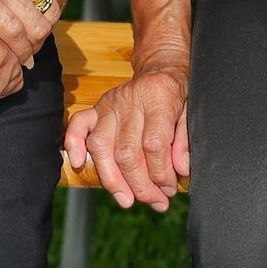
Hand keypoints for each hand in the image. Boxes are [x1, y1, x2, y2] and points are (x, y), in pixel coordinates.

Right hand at [0, 0, 75, 64]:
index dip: (50, 7)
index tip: (39, 18)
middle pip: (49, 8)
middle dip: (43, 27)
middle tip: (32, 39)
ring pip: (36, 24)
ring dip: (33, 43)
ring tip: (25, 52)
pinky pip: (12, 31)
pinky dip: (18, 48)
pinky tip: (16, 56)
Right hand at [65, 66, 188, 210]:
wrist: (162, 67)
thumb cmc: (179, 93)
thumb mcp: (192, 111)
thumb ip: (186, 140)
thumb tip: (180, 169)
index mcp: (158, 96)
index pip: (153, 144)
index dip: (161, 174)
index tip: (169, 189)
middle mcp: (130, 99)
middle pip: (126, 152)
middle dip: (141, 185)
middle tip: (156, 200)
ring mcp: (109, 104)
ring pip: (101, 147)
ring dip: (113, 180)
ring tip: (128, 199)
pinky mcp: (96, 108)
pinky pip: (78, 126)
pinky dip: (74, 145)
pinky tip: (78, 164)